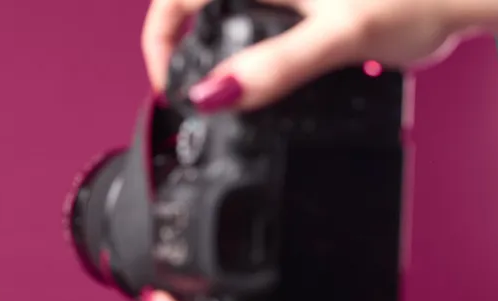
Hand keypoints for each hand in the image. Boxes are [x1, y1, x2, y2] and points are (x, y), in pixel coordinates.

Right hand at [141, 0, 464, 110]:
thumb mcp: (336, 36)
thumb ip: (274, 67)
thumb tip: (215, 95)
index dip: (161, 42)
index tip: (171, 84)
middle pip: (194, 8)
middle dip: (180, 50)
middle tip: (184, 92)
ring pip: (222, 18)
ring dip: (209, 54)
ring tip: (213, 90)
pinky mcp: (299, 8)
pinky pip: (249, 27)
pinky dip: (241, 55)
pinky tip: (255, 79)